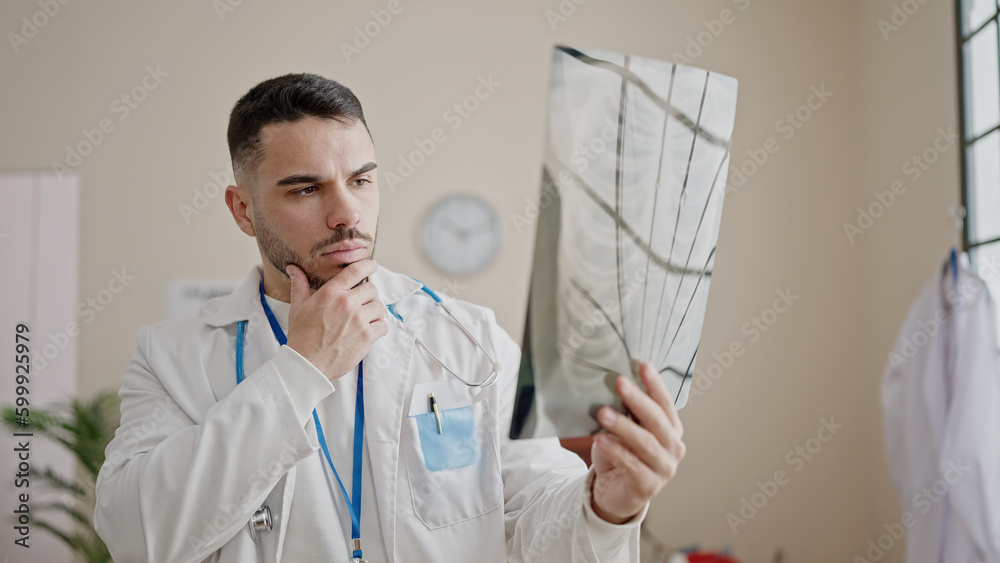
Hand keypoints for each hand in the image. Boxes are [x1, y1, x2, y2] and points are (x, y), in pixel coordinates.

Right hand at [285, 259, 387, 380]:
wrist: (307, 364)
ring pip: (379, 307)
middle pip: (372, 289)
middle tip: (362, 305)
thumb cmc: (302, 336)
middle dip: (369, 296)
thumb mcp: (297, 307)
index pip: (355, 270)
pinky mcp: (367, 336)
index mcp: (330, 293)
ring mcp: (358, 320)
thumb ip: (300, 285)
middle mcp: (346, 303)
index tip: (373, 265)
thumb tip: (294, 268)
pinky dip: (379, 328)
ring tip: (364, 320)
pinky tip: (369, 332)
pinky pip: (383, 325)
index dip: (368, 265)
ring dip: (375, 312)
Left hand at [590, 361, 685, 523]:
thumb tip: (617, 384)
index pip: (665, 404)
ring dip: (623, 426)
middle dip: (638, 400)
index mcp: (671, 430)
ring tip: (603, 413)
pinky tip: (601, 440)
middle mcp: (673, 448)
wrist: (614, 492)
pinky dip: (616, 451)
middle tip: (620, 383)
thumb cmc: (621, 456)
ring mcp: (664, 469)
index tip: (643, 365)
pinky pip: (632, 465)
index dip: (655, 384)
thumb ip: (627, 412)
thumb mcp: (625, 430)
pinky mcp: (649, 486)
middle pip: (657, 421)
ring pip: (645, 443)